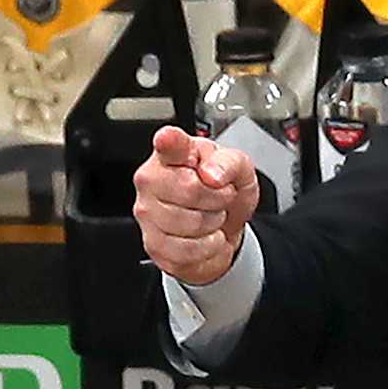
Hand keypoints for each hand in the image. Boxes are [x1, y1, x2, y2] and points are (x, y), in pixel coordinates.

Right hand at [134, 126, 259, 285]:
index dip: (168, 141)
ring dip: (213, 223)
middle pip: (189, 191)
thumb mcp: (239, 169)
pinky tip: (205, 236)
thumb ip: (229, 162)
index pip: (168, 144)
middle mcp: (151, 181)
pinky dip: (209, 246)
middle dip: (217, 198)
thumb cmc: (223, 190)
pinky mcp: (153, 244)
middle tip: (218, 197)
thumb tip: (211, 174)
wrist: (225, 225)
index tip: (167, 138)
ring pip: (190, 224)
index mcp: (171, 154)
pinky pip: (188, 250)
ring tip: (210, 215)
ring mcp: (148, 213)